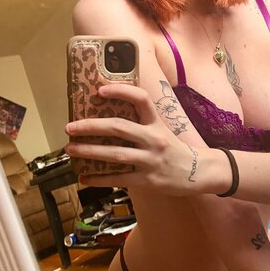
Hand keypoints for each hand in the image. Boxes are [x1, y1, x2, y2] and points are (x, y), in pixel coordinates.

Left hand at [64, 83, 221, 193]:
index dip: (120, 91)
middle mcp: (153, 138)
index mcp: (157, 123)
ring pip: (114, 154)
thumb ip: (142, 123)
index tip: (100, 90)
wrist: (199, 172)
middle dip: (91, 126)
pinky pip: (119, 178)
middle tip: (70, 127)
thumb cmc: (175, 149)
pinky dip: (99, 179)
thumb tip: (110, 119)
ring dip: (89, 151)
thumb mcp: (163, 129)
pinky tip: (84, 178)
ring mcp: (150, 160)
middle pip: (118, 127)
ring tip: (71, 149)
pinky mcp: (148, 180)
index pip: (141, 99)